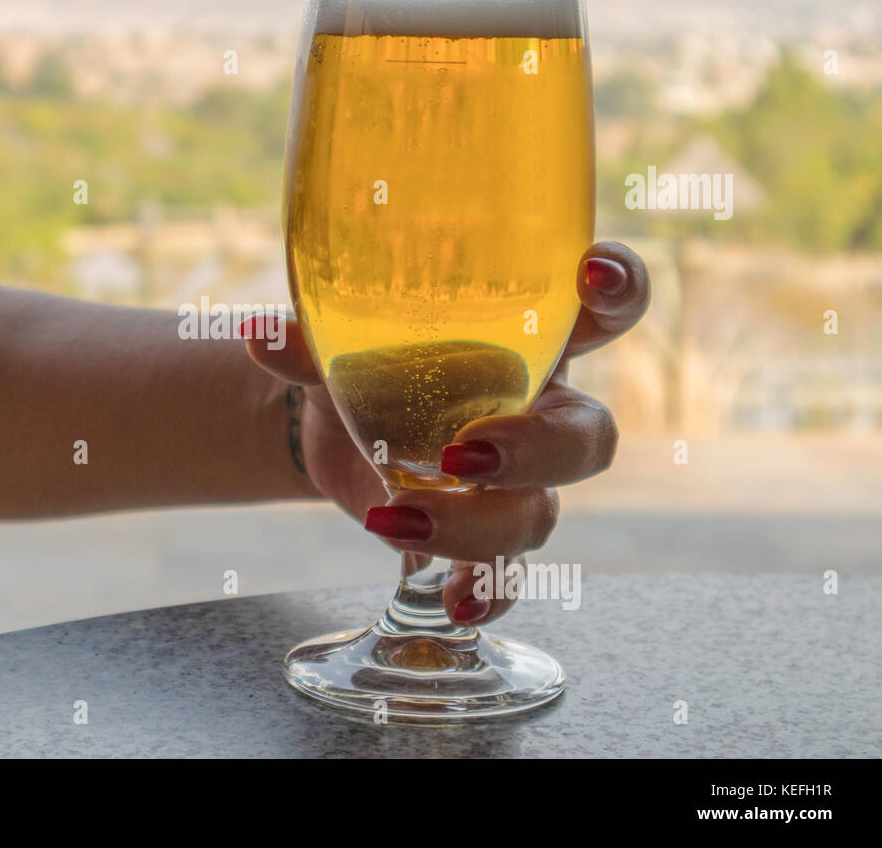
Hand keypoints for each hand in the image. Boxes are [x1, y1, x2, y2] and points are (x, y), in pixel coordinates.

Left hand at [246, 241, 650, 623]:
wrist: (328, 417)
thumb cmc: (361, 353)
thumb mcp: (342, 337)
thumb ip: (313, 336)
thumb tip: (262, 337)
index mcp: (527, 341)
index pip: (604, 311)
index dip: (621, 291)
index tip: (593, 277)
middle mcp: (538, 411)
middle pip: (585, 437)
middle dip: (537, 449)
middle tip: (462, 455)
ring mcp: (517, 481)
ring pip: (535, 513)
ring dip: (474, 526)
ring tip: (395, 518)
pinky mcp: (482, 532)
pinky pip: (506, 572)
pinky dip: (486, 592)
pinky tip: (454, 606)